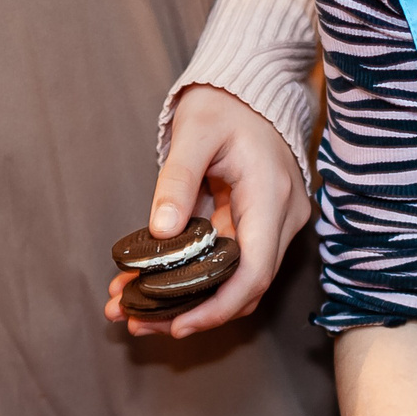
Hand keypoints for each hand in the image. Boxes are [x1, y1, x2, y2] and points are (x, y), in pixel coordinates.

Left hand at [106, 84, 308, 338]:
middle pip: (244, 287)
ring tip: (133, 310)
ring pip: (237, 283)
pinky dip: (195, 281)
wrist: (249, 89)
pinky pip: (230, 266)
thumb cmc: (223, 104)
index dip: (217, 306)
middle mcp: (282, 218)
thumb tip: (159, 232)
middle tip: (134, 321)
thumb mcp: (193, 132)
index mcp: (270, 195)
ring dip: (189, 302)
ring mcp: (275, 225)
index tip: (177, 326)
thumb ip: (176, 181)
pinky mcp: (260, 227)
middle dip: (190, 312)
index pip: (254, 271)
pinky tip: (154, 287)